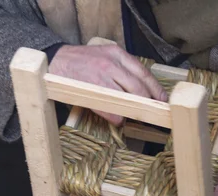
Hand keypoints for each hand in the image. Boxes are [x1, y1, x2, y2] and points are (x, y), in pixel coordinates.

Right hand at [48, 44, 167, 124]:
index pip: (143, 73)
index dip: (156, 89)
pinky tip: (118, 119)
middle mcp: (111, 64)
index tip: (162, 99)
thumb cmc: (82, 62)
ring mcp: (100, 77)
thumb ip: (122, 68)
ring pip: (127, 98)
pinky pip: (110, 109)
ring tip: (137, 116)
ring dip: (134, 110)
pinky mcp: (90, 90)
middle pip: (139, 87)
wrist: (55, 61)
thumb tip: (141, 88)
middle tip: (153, 111)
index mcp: (117, 54)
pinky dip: (117, 117)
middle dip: (148, 102)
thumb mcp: (105, 56)